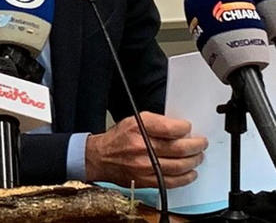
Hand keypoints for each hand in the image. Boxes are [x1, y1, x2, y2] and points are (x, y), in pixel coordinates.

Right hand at [85, 111, 207, 187]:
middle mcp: (142, 147)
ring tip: (197, 157)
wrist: (100, 157)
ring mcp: (145, 166)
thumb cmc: (118, 139)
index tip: (188, 128)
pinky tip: (190, 172)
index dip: (184, 128)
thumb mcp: (133, 121)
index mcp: (138, 128)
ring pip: (179, 166)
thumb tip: (179, 128)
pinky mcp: (147, 180)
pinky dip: (186, 177)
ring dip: (194, 161)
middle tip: (201, 143)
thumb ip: (156, 122)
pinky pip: (173, 181)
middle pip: (179, 148)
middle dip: (196, 146)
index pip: (171, 128)